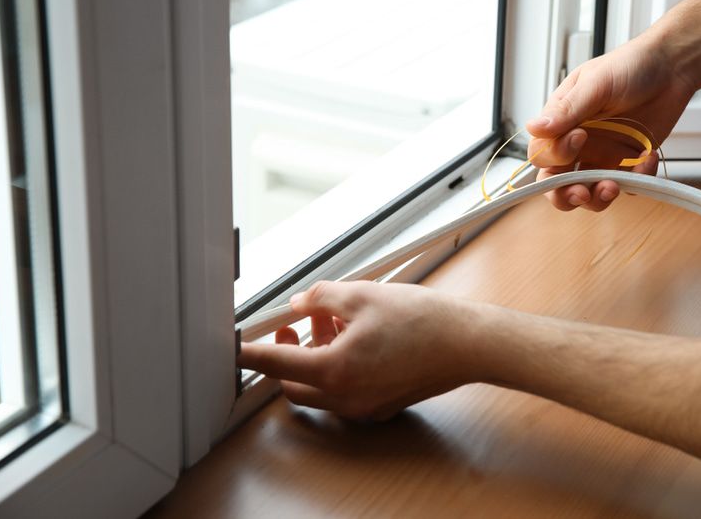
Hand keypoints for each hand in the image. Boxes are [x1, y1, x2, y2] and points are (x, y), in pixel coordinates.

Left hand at [237, 281, 480, 420]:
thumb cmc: (425, 321)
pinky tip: (355, 336)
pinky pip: (344, 391)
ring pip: (320, 387)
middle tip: (292, 326)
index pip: (275, 364)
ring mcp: (364, 406)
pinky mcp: (381, 405)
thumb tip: (300, 303)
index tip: (231, 349)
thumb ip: (321, 298)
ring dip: (315, 356)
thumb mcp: (364, 295)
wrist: (468, 344)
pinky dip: (338, 366)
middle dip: (287, 353)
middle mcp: (346, 397)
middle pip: (294, 383)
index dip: (249, 353)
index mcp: (336, 371)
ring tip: (332, 320)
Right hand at [526, 35, 695, 211]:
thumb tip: (534, 128)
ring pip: (588, 192)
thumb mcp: (596, 84)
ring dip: (598, 198)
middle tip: (582, 193)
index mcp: (562, 122)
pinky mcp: (628, 163)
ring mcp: (603, 155)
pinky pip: (626, 185)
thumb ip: (567, 110)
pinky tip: (647, 159)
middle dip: (565, 194)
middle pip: (557, 182)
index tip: (580, 137)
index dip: (555, 155)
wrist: (672, 69)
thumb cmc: (630, 66)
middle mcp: (579, 143)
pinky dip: (636, 180)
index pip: (542, 153)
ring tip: (614, 186)